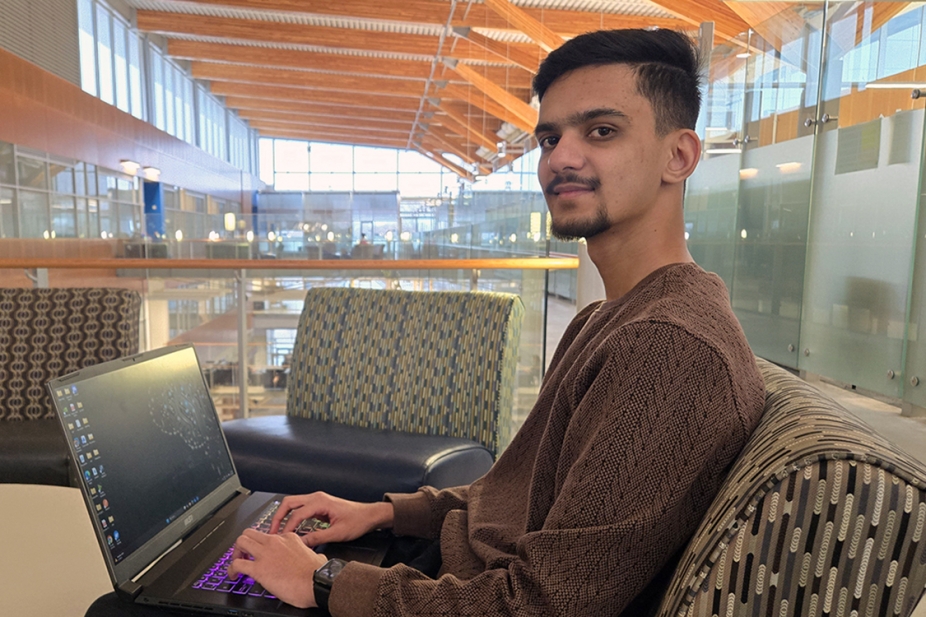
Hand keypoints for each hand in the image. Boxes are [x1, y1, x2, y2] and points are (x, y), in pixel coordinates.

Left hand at [228, 529, 326, 608]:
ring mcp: (265, 554)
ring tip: (237, 562)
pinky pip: (237, 564)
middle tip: (244, 554)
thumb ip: (310, 553)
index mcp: (288, 538)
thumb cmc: (317, 573)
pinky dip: (231, 569)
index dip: (263, 546)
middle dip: (244, 543)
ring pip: (241, 541)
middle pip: (250, 532)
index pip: (269, 536)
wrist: (316, 582)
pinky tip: (234, 575)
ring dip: (236, 553)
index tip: (263, 554)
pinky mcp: (259, 569)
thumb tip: (316, 558)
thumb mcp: (315, 555)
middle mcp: (275, 542)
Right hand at [269, 492, 393, 547]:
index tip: (282, 538)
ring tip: (278, 531)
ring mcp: (318, 500)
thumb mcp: (337, 533)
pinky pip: (301, 508)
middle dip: (279, 516)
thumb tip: (301, 544)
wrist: (370, 515)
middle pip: (289, 502)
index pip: (296, 514)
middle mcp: (317, 498)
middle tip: (272, 531)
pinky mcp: (319, 505)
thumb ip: (318, 538)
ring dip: (284, 516)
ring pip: (293, 504)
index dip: (287, 527)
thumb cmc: (358, 521)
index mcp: (320, 502)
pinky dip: (293, 517)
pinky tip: (291, 528)